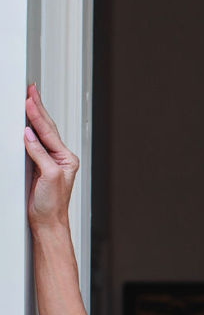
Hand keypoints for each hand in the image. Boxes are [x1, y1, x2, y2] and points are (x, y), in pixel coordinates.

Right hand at [23, 84, 79, 227]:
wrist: (47, 222)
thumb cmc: (52, 205)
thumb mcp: (48, 176)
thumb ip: (40, 155)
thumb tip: (29, 136)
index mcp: (67, 159)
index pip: (49, 132)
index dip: (38, 115)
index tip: (30, 100)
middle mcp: (60, 158)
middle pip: (47, 129)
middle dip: (38, 109)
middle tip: (31, 91)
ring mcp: (49, 161)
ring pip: (41, 134)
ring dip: (35, 117)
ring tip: (31, 100)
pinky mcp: (39, 167)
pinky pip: (33, 145)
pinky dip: (29, 132)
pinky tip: (26, 124)